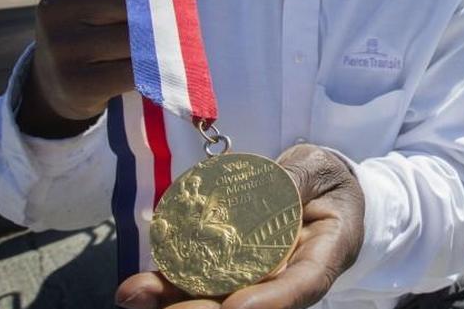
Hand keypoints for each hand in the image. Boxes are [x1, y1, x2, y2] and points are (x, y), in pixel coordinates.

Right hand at [18, 0, 217, 137]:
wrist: (55, 80)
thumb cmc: (96, 26)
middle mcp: (55, 7)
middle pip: (132, 1)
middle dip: (171, 8)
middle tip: (196, 16)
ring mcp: (60, 46)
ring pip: (136, 40)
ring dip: (167, 43)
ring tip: (184, 46)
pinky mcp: (74, 82)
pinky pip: (132, 73)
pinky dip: (156, 72)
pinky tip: (168, 70)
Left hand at [116, 144, 365, 308]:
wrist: (317, 187)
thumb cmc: (324, 177)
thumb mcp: (317, 168)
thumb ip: (294, 179)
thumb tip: (271, 189)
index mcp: (326, 253)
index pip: (303, 285)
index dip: (271, 301)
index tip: (235, 307)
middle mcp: (292, 276)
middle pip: (253, 303)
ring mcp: (260, 278)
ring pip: (220, 297)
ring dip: (177, 300)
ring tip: (136, 294)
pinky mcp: (232, 271)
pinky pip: (201, 282)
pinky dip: (169, 285)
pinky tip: (138, 288)